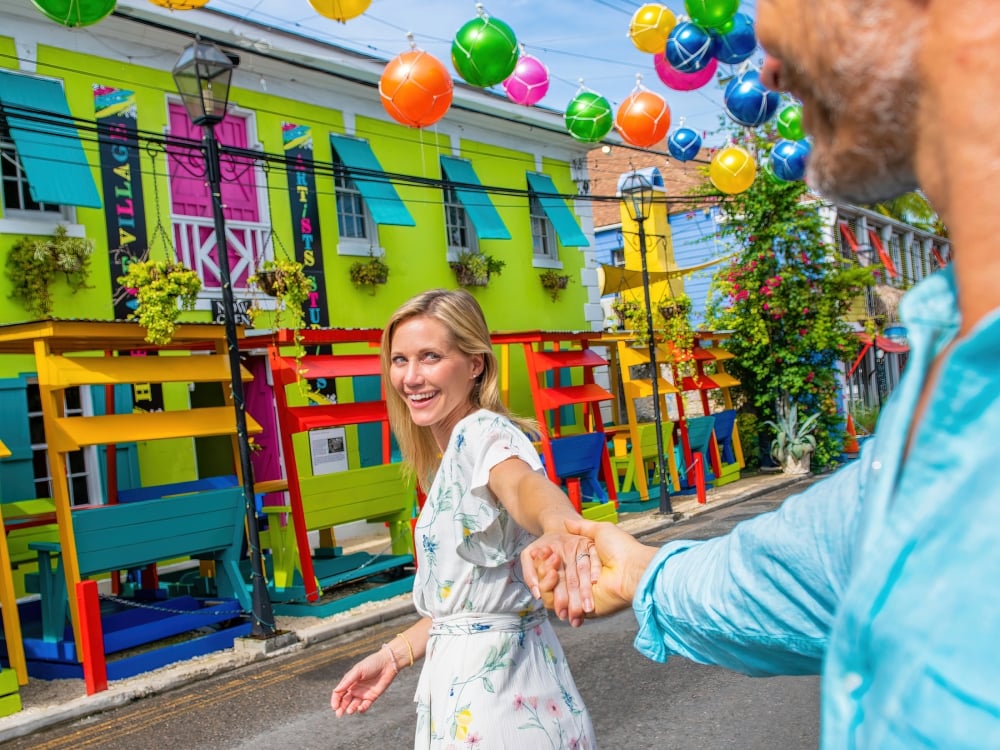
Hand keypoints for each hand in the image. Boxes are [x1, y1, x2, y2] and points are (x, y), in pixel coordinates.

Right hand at [330, 647, 397, 716]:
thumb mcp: (358, 670)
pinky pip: (365, 705)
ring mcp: (363, 694)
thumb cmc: (372, 664)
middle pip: (345, 701)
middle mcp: (355, 689)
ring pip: (354, 704)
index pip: (339, 693)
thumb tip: (336, 690)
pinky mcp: (372, 697)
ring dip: (350, 709)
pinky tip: (360, 708)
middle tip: (339, 714)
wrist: (388, 663)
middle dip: (341, 708)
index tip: (334, 707)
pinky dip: (362, 709)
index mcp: (349, 682)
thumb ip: (347, 681)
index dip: (335, 700)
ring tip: (350, 711)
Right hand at [529, 518, 657, 617]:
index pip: (564, 563)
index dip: (550, 558)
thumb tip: (567, 522)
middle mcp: (586, 581)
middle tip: (538, 558)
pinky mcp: (585, 609)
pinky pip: (563, 604)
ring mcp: (585, 596)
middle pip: (558, 578)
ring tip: (546, 570)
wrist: (632, 570)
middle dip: (546, 569)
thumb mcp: (601, 531)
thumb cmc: (621, 549)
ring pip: (558, 592)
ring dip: (547, 582)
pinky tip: (546, 583)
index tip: (541, 551)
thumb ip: (582, 528)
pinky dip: (552, 596)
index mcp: (590, 564)